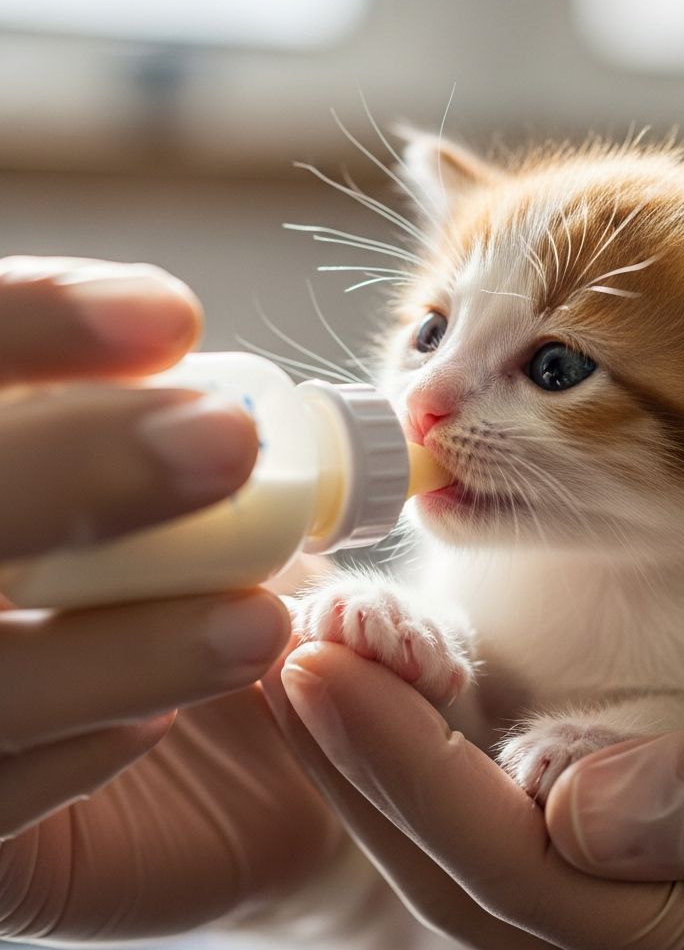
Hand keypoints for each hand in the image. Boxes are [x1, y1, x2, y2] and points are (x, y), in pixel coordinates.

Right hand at [0, 257, 341, 940]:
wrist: (216, 768)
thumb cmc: (198, 592)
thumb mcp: (200, 500)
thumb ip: (175, 430)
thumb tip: (202, 348)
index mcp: (1, 466)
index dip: (34, 322)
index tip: (170, 313)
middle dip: (75, 463)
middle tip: (225, 443)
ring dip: (110, 644)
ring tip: (260, 622)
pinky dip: (74, 751)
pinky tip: (154, 730)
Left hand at [268, 638, 683, 948]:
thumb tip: (562, 792)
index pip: (524, 870)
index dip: (408, 767)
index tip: (323, 666)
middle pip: (477, 886)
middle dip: (367, 771)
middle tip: (291, 654)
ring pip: (488, 884)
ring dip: (397, 779)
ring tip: (327, 676)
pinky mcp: (671, 917)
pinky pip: (537, 867)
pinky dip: (461, 791)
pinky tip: (422, 722)